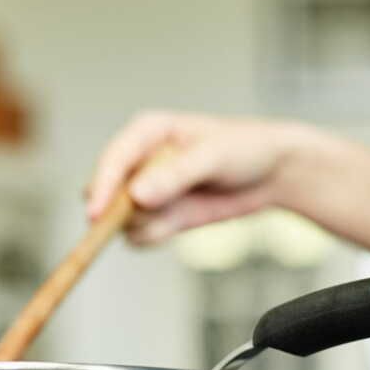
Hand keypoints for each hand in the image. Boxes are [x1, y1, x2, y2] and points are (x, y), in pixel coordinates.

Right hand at [86, 111, 308, 245]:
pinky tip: (183, 223)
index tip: (96, 214)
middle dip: (121, 212)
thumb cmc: (245, 149)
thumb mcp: (212, 157)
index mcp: (146, 132)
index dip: (102, 187)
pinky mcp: (160, 215)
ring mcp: (147, 192)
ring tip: (181, 213)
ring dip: (145, 225)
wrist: (273, 172)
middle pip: (107, 194)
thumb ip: (174, 175)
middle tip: (152, 216)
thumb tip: (136, 196)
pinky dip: (156, 236)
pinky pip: (140, 236)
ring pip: (122, 220)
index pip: (113, 160)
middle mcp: (140, 162)